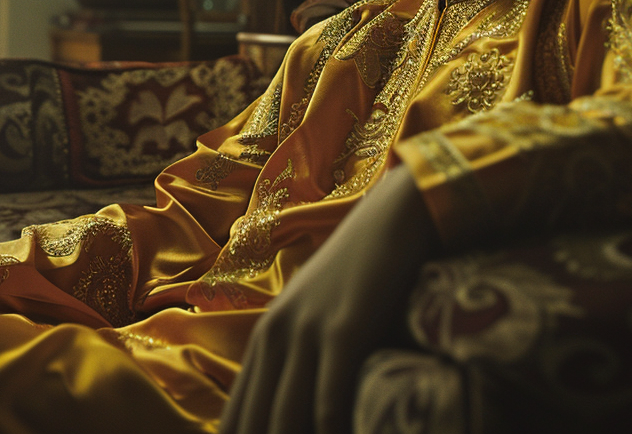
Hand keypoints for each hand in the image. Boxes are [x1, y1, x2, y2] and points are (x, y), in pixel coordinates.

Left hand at [219, 165, 443, 433]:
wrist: (394, 219)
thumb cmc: (366, 277)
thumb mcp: (321, 320)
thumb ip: (306, 364)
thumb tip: (306, 412)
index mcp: (265, 341)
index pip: (237, 421)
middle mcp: (275, 340)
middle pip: (254, 427)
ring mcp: (305, 336)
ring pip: (286, 423)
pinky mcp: (341, 332)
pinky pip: (329, 403)